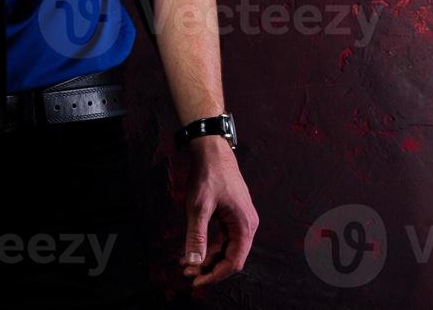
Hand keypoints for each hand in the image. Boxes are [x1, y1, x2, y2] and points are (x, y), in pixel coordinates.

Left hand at [179, 136, 257, 287]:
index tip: (196, 281)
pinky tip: (191, 250)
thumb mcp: (198, 207)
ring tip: (185, 263)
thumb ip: (196, 236)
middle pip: (230, 258)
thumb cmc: (209, 175)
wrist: (212, 151)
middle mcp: (246, 225)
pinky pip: (222, 238)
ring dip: (206, 258)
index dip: (215, 275)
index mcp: (244, 225)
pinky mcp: (232, 216)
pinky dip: (207, 246)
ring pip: (225, 249)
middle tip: (187, 272)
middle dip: (209, 268)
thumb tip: (193, 261)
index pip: (234, 261)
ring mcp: (240, 220)